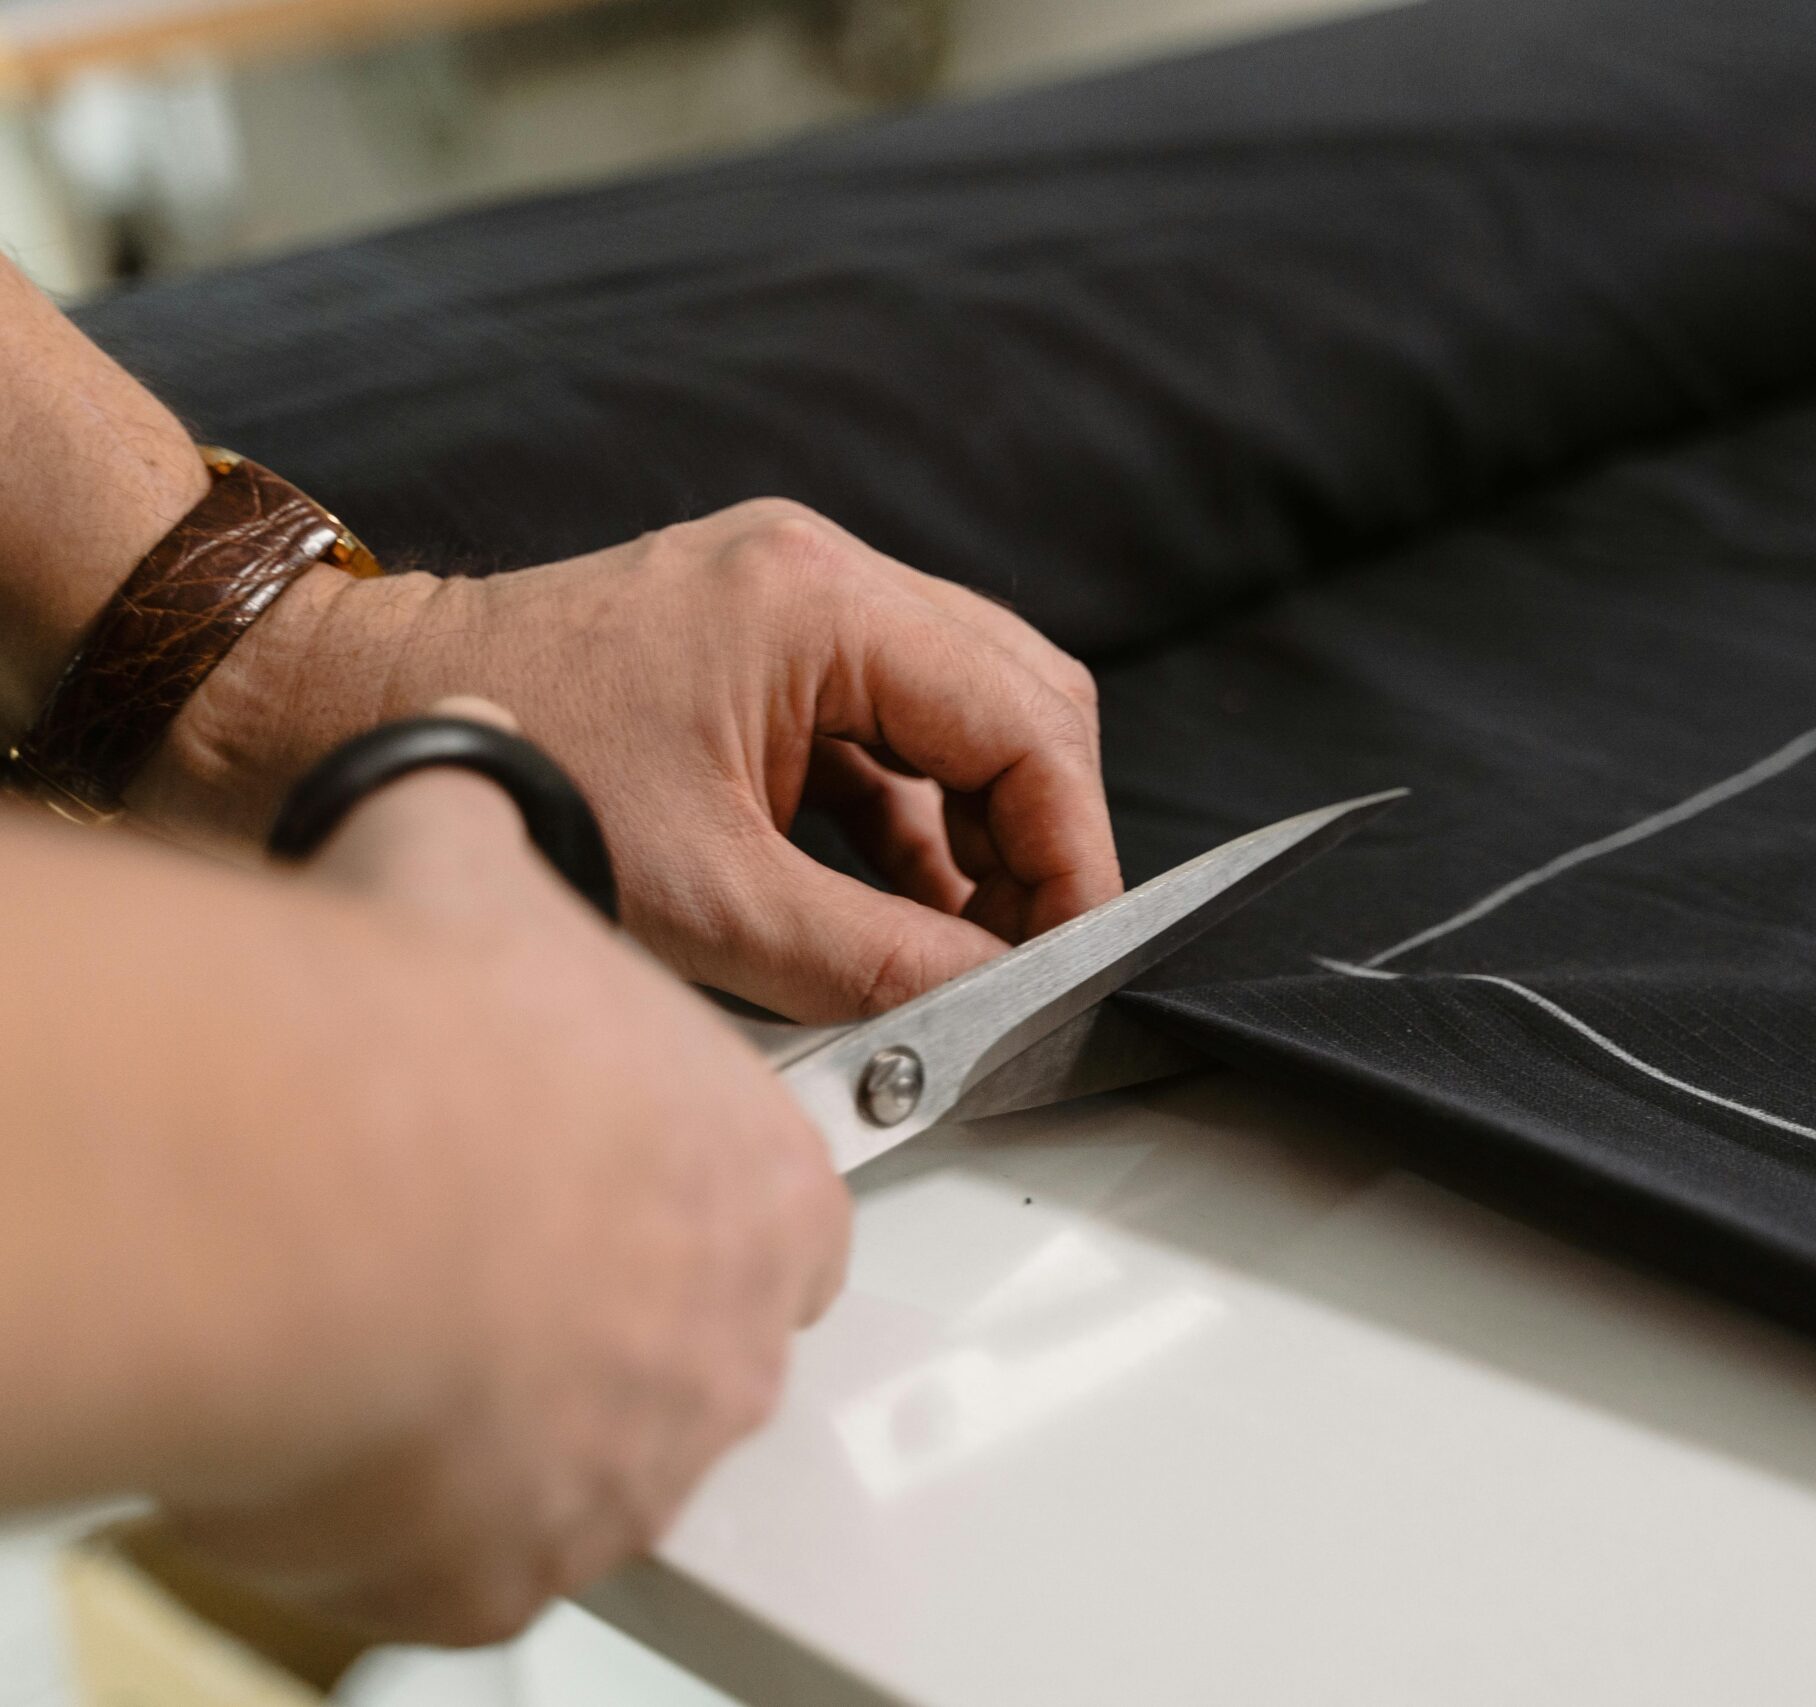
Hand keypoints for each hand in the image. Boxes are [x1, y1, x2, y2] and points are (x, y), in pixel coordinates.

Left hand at [133, 500, 1121, 1020]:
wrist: (351, 718)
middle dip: (1043, 832)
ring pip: (966, 713)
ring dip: (983, 830)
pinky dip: (917, 822)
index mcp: (817, 601)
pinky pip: (891, 732)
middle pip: (1018, 696)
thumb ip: (872, 955)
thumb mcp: (706, 899)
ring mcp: (793, 605)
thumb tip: (988, 996)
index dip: (1071, 847)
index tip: (1075, 945)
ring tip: (967, 943)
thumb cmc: (504, 774)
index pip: (1024, 719)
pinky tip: (904, 909)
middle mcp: (819, 576)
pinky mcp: (765, 650)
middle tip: (1034, 947)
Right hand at [157, 702, 850, 1642]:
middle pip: (696, 1338)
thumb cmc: (414, 1043)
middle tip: (482, 1246)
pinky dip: (420, 1500)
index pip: (777, 1211)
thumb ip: (497, 834)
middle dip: (602, 1301)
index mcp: (764, 1182)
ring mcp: (634, 1465)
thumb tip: (476, 764)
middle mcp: (728, 1338)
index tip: (599, 1173)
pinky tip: (352, 1413)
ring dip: (517, 1401)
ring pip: (597, 1454)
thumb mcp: (469, 865)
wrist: (302, 1184)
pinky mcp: (510, 1568)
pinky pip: (480, 1548)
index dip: (678, 1189)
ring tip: (402, 1323)